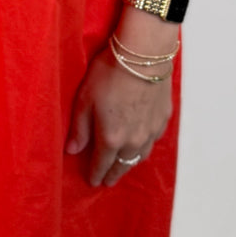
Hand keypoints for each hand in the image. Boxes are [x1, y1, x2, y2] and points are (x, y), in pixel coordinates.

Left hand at [65, 43, 173, 187]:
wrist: (144, 55)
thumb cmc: (109, 73)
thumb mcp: (85, 99)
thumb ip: (79, 129)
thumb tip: (71, 151)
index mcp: (111, 139)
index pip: (101, 165)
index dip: (95, 174)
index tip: (92, 181)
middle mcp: (133, 141)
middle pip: (122, 166)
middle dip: (113, 174)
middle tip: (107, 180)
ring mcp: (151, 131)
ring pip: (139, 156)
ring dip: (129, 163)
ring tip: (123, 165)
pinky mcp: (163, 119)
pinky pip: (153, 141)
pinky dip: (144, 146)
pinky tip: (141, 144)